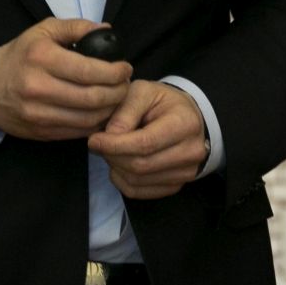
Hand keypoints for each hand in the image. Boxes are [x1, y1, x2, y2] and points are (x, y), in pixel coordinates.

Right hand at [0, 18, 132, 140]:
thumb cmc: (20, 55)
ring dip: (110, 109)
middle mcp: (39, 87)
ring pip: (87, 118)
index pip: (89, 70)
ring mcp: (38, 113)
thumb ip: (76, 27)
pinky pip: (77, 132)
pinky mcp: (40, 132)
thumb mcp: (44, 30)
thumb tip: (107, 30)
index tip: (125, 68)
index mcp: (42, 58)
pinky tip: (101, 112)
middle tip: (126, 85)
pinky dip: (95, 123)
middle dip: (118, 92)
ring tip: (117, 98)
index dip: (115, 72)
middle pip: (92, 97)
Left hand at [88, 81, 207, 199]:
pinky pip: (140, 193)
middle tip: (99, 144)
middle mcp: (191, 152)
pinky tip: (119, 165)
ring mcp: (186, 172)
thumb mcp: (143, 91)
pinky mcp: (176, 186)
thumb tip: (109, 136)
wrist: (186, 117)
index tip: (94, 140)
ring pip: (138, 181)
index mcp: (185, 123)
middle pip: (141, 165)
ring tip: (110, 151)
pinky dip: (122, 181)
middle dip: (112, 156)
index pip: (145, 143)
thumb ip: (125, 111)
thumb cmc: (162, 102)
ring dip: (116, 168)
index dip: (115, 145)